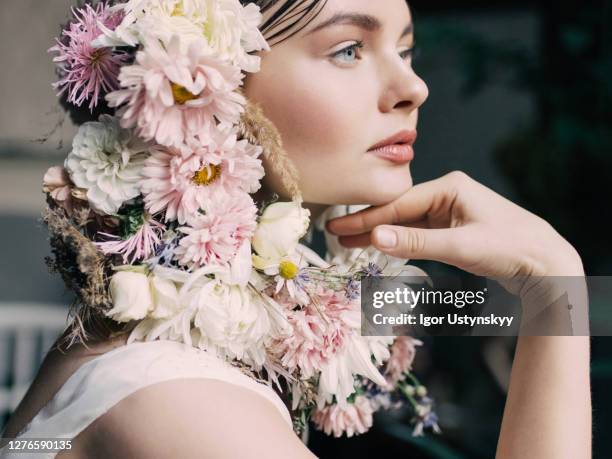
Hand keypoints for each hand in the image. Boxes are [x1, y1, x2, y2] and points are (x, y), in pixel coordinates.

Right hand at [327, 170, 584, 289]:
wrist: (547, 265)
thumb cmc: (510, 249)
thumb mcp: (461, 246)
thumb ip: (416, 242)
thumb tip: (374, 238)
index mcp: (449, 187)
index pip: (398, 204)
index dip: (366, 219)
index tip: (337, 229)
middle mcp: (447, 194)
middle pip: (398, 210)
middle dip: (367, 224)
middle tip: (333, 234)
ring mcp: (450, 211)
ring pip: (406, 222)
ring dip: (380, 234)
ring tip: (348, 243)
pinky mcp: (453, 227)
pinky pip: (418, 232)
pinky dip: (398, 240)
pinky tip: (379, 245)